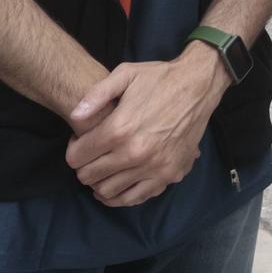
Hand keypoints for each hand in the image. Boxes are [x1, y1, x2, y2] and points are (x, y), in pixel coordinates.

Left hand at [65, 49, 230, 206]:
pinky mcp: (169, 175)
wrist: (198, 86)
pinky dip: (121, 196)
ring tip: (102, 170)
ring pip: (109, 192)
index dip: (73, 150)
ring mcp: (154, 167)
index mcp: (120, 128)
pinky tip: (117, 184)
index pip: (77, 156)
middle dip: (83, 167)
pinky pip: (136, 198)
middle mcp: (135, 153)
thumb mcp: (125, 74)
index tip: (79, 142)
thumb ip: (96, 95)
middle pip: (90, 176)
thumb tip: (74, 116)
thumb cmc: (159, 79)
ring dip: (99, 183)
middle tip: (90, 157)